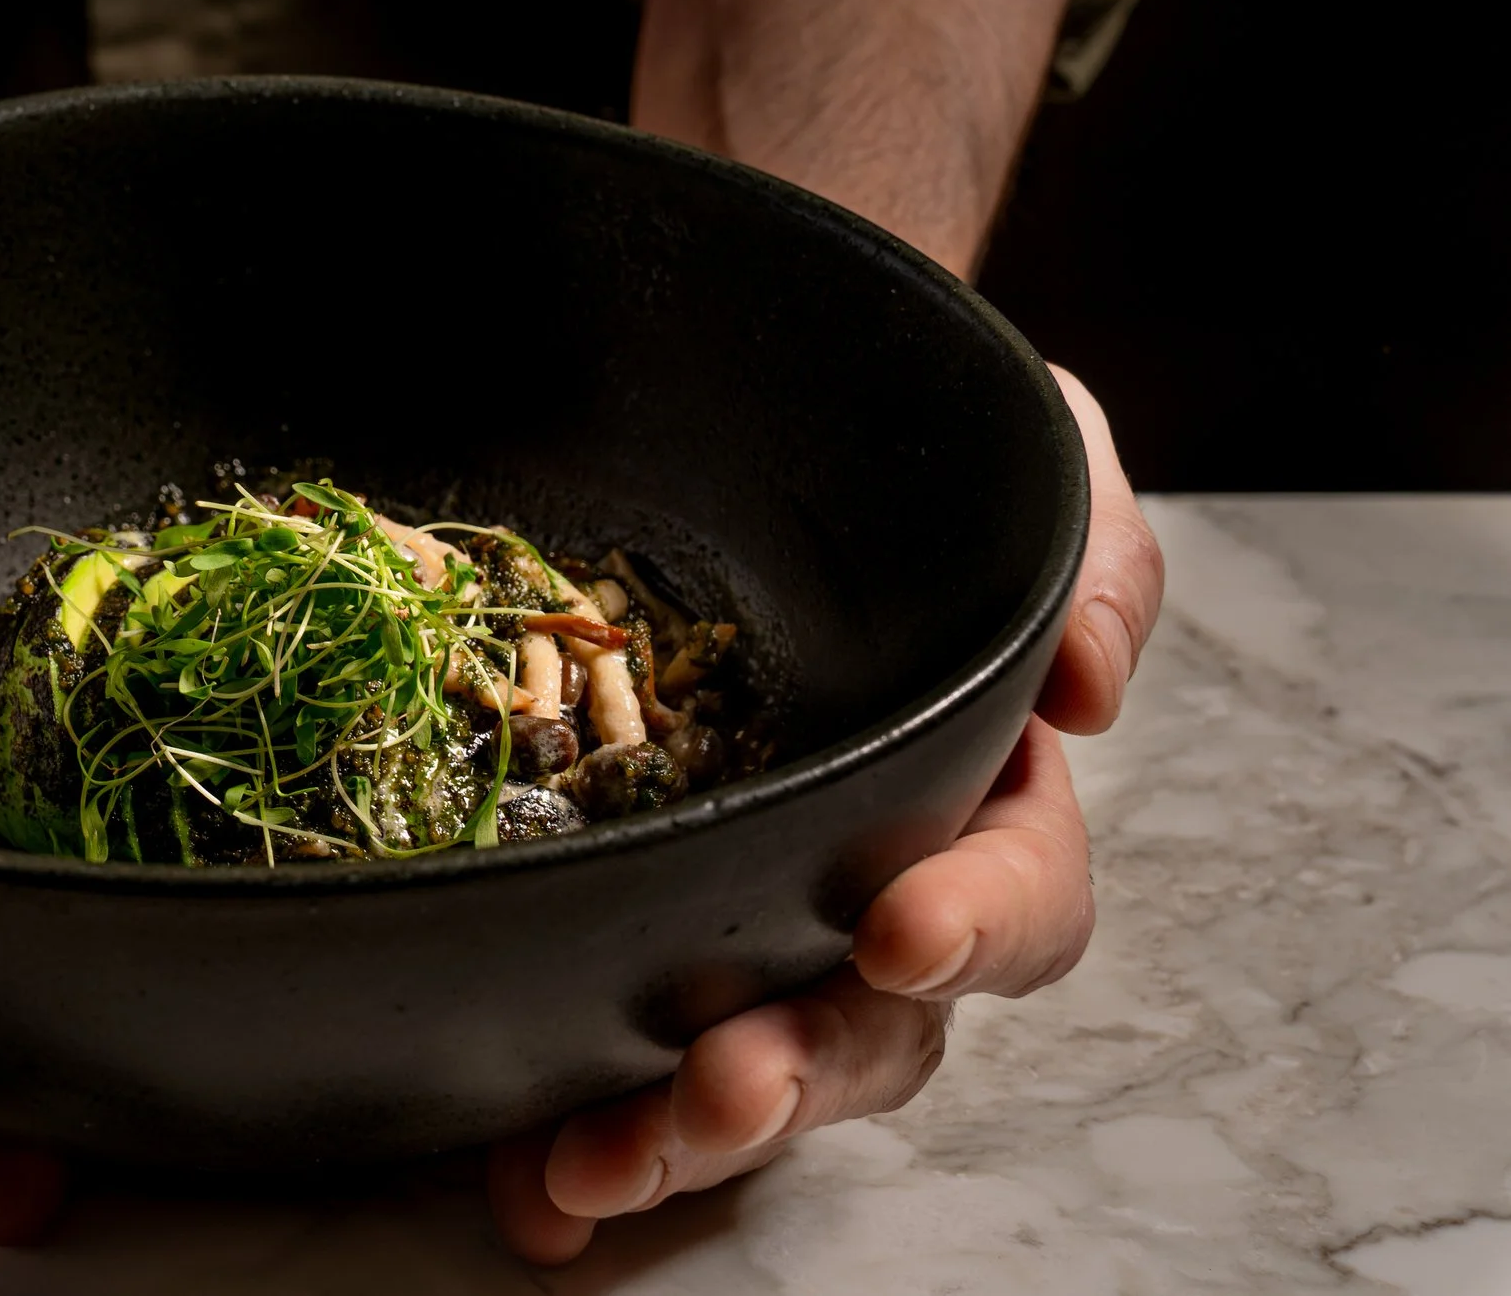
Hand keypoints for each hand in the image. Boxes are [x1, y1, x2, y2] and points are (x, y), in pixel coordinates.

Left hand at [487, 366, 1163, 1262]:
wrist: (731, 418)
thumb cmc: (885, 450)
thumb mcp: (1018, 457)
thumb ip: (1085, 551)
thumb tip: (1088, 681)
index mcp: (972, 796)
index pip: (1013, 890)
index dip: (974, 925)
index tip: (899, 932)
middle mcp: (857, 886)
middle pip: (861, 1027)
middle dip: (796, 1072)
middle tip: (721, 1089)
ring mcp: (731, 920)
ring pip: (729, 1064)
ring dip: (666, 1131)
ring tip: (583, 1166)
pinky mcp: (612, 927)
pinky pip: (593, 1045)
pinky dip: (549, 1121)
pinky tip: (510, 1180)